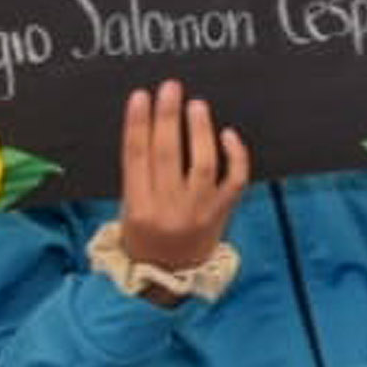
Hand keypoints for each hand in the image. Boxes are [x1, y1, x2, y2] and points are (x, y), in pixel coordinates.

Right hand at [115, 83, 250, 274]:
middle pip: (167, 155)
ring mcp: (199, 211)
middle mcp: (168, 208)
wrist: (168, 277)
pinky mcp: (222, 212)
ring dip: (200, 131)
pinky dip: (236, 155)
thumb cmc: (145, 236)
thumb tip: (151, 124)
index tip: (141, 96)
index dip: (138, 123)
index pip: (135, 156)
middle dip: (168, 117)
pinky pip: (235, 180)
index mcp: (137, 207)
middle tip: (171, 89)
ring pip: (203, 164)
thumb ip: (139, 174)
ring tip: (197, 106)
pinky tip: (228, 134)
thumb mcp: (130, 208)